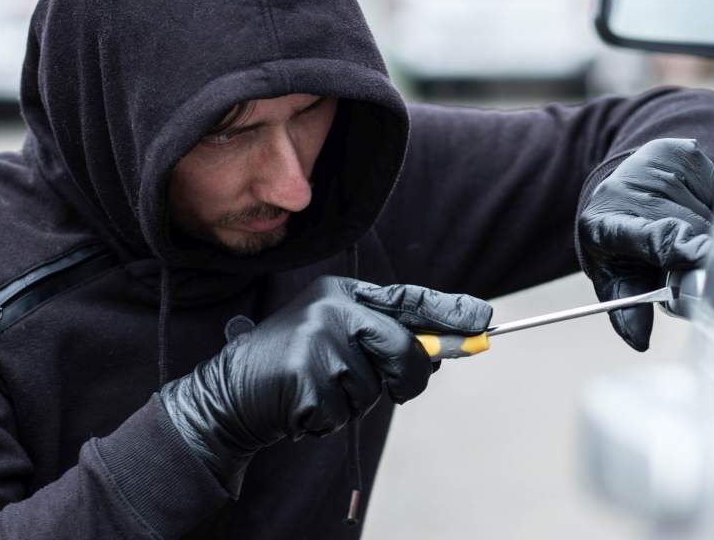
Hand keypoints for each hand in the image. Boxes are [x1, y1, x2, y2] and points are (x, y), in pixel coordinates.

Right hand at [160, 275, 491, 493]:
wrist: (230, 391)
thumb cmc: (291, 366)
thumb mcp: (336, 340)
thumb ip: (383, 341)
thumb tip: (440, 352)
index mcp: (341, 294)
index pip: (407, 299)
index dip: (449, 311)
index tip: (484, 320)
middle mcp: (331, 310)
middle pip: (402, 349)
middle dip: (409, 377)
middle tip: (401, 389)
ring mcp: (317, 342)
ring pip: (375, 388)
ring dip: (355, 402)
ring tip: (320, 389)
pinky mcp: (306, 378)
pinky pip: (346, 412)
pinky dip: (330, 419)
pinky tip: (303, 404)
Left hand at [578, 138, 713, 350]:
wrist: (623, 185)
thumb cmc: (619, 241)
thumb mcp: (613, 274)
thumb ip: (627, 305)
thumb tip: (639, 340)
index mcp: (604, 226)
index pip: (642, 236)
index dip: (672, 245)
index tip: (701, 254)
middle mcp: (629, 192)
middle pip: (691, 232)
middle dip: (706, 259)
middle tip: (706, 275)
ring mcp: (659, 170)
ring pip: (713, 214)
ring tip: (694, 243)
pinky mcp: (687, 154)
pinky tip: (700, 212)